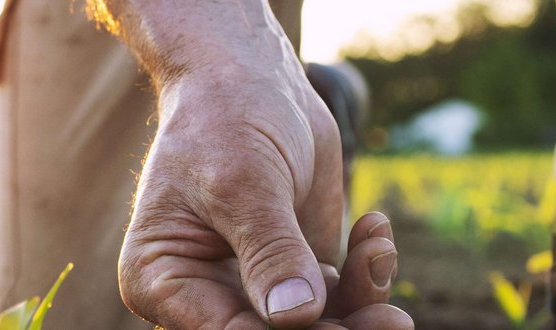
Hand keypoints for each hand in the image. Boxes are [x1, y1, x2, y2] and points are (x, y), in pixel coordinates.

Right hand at [119, 69, 410, 328]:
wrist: (246, 75)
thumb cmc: (223, 119)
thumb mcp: (243, 184)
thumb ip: (269, 252)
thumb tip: (295, 318)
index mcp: (162, 283)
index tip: (339, 328)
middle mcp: (204, 297)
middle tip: (393, 321)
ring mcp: (255, 289)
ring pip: (316, 327)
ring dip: (362, 303)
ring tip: (379, 249)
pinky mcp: (298, 272)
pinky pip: (341, 297)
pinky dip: (365, 271)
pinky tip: (374, 229)